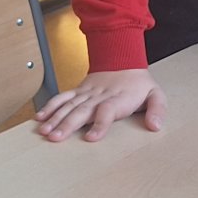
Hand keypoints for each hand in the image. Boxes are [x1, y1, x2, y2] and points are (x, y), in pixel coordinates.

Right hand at [35, 68, 164, 141]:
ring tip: (44, 131)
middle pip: (82, 110)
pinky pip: (62, 97)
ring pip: (69, 105)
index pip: (107, 111)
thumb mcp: (155, 94)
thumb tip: (155, 125)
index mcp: (118, 98)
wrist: (123, 59)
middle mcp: (100, 96)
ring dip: (55, 118)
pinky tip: (40, 117)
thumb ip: (157, 109)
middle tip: (56, 138)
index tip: (91, 138)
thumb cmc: (139, 83)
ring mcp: (87, 93)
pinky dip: (50, 106)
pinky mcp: (78, 91)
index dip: (99, 124)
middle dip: (67, 125)